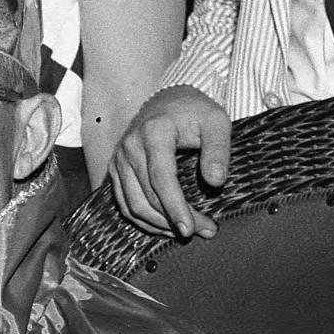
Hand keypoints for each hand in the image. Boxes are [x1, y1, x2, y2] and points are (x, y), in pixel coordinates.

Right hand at [112, 82, 236, 236]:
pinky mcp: (116, 169)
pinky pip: (125, 204)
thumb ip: (218, 150)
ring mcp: (119, 159)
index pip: (161, 178)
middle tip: (204, 230)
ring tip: (188, 232)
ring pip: (133, 205)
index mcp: (154, 132)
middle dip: (174, 220)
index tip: (192, 228)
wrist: (169, 101)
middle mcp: (130, 146)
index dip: (175, 207)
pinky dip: (145, 221)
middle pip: (147, 196)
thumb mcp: (216, 122)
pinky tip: (167, 226)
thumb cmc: (195, 112)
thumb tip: (216, 182)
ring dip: (159, 226)